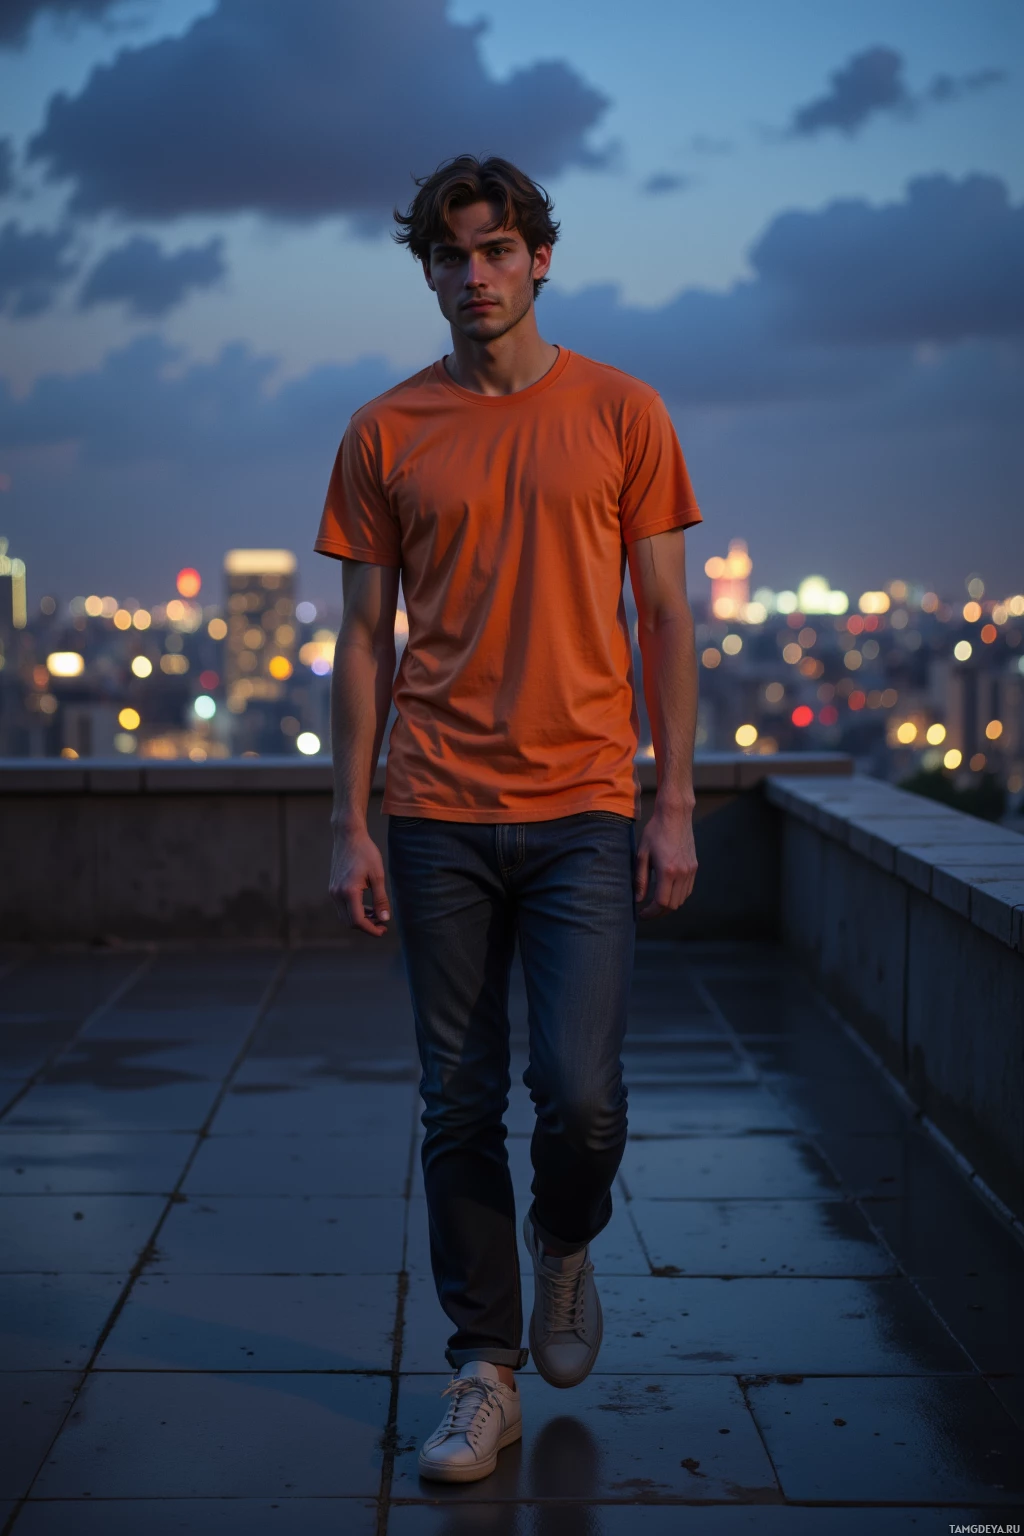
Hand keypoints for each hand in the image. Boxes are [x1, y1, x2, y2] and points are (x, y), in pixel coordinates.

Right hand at [329, 825, 390, 936]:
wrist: (348, 836)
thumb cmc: (366, 853)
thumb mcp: (378, 876)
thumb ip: (381, 899)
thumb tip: (385, 919)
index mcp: (349, 891)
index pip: (358, 921)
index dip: (371, 930)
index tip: (383, 930)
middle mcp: (337, 894)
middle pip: (350, 922)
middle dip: (366, 926)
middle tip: (382, 924)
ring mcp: (333, 891)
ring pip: (345, 916)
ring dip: (361, 919)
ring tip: (377, 915)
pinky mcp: (333, 888)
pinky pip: (343, 907)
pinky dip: (355, 911)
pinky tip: (368, 907)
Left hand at [634, 803, 696, 919]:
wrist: (675, 815)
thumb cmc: (655, 832)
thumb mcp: (642, 854)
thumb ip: (640, 879)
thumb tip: (638, 900)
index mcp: (667, 870)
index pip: (661, 902)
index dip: (651, 913)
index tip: (641, 914)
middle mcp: (682, 873)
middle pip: (673, 905)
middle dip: (659, 913)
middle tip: (646, 912)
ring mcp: (691, 870)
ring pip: (682, 899)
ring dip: (669, 906)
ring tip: (655, 904)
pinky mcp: (694, 867)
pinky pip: (687, 890)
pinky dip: (677, 896)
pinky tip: (666, 893)